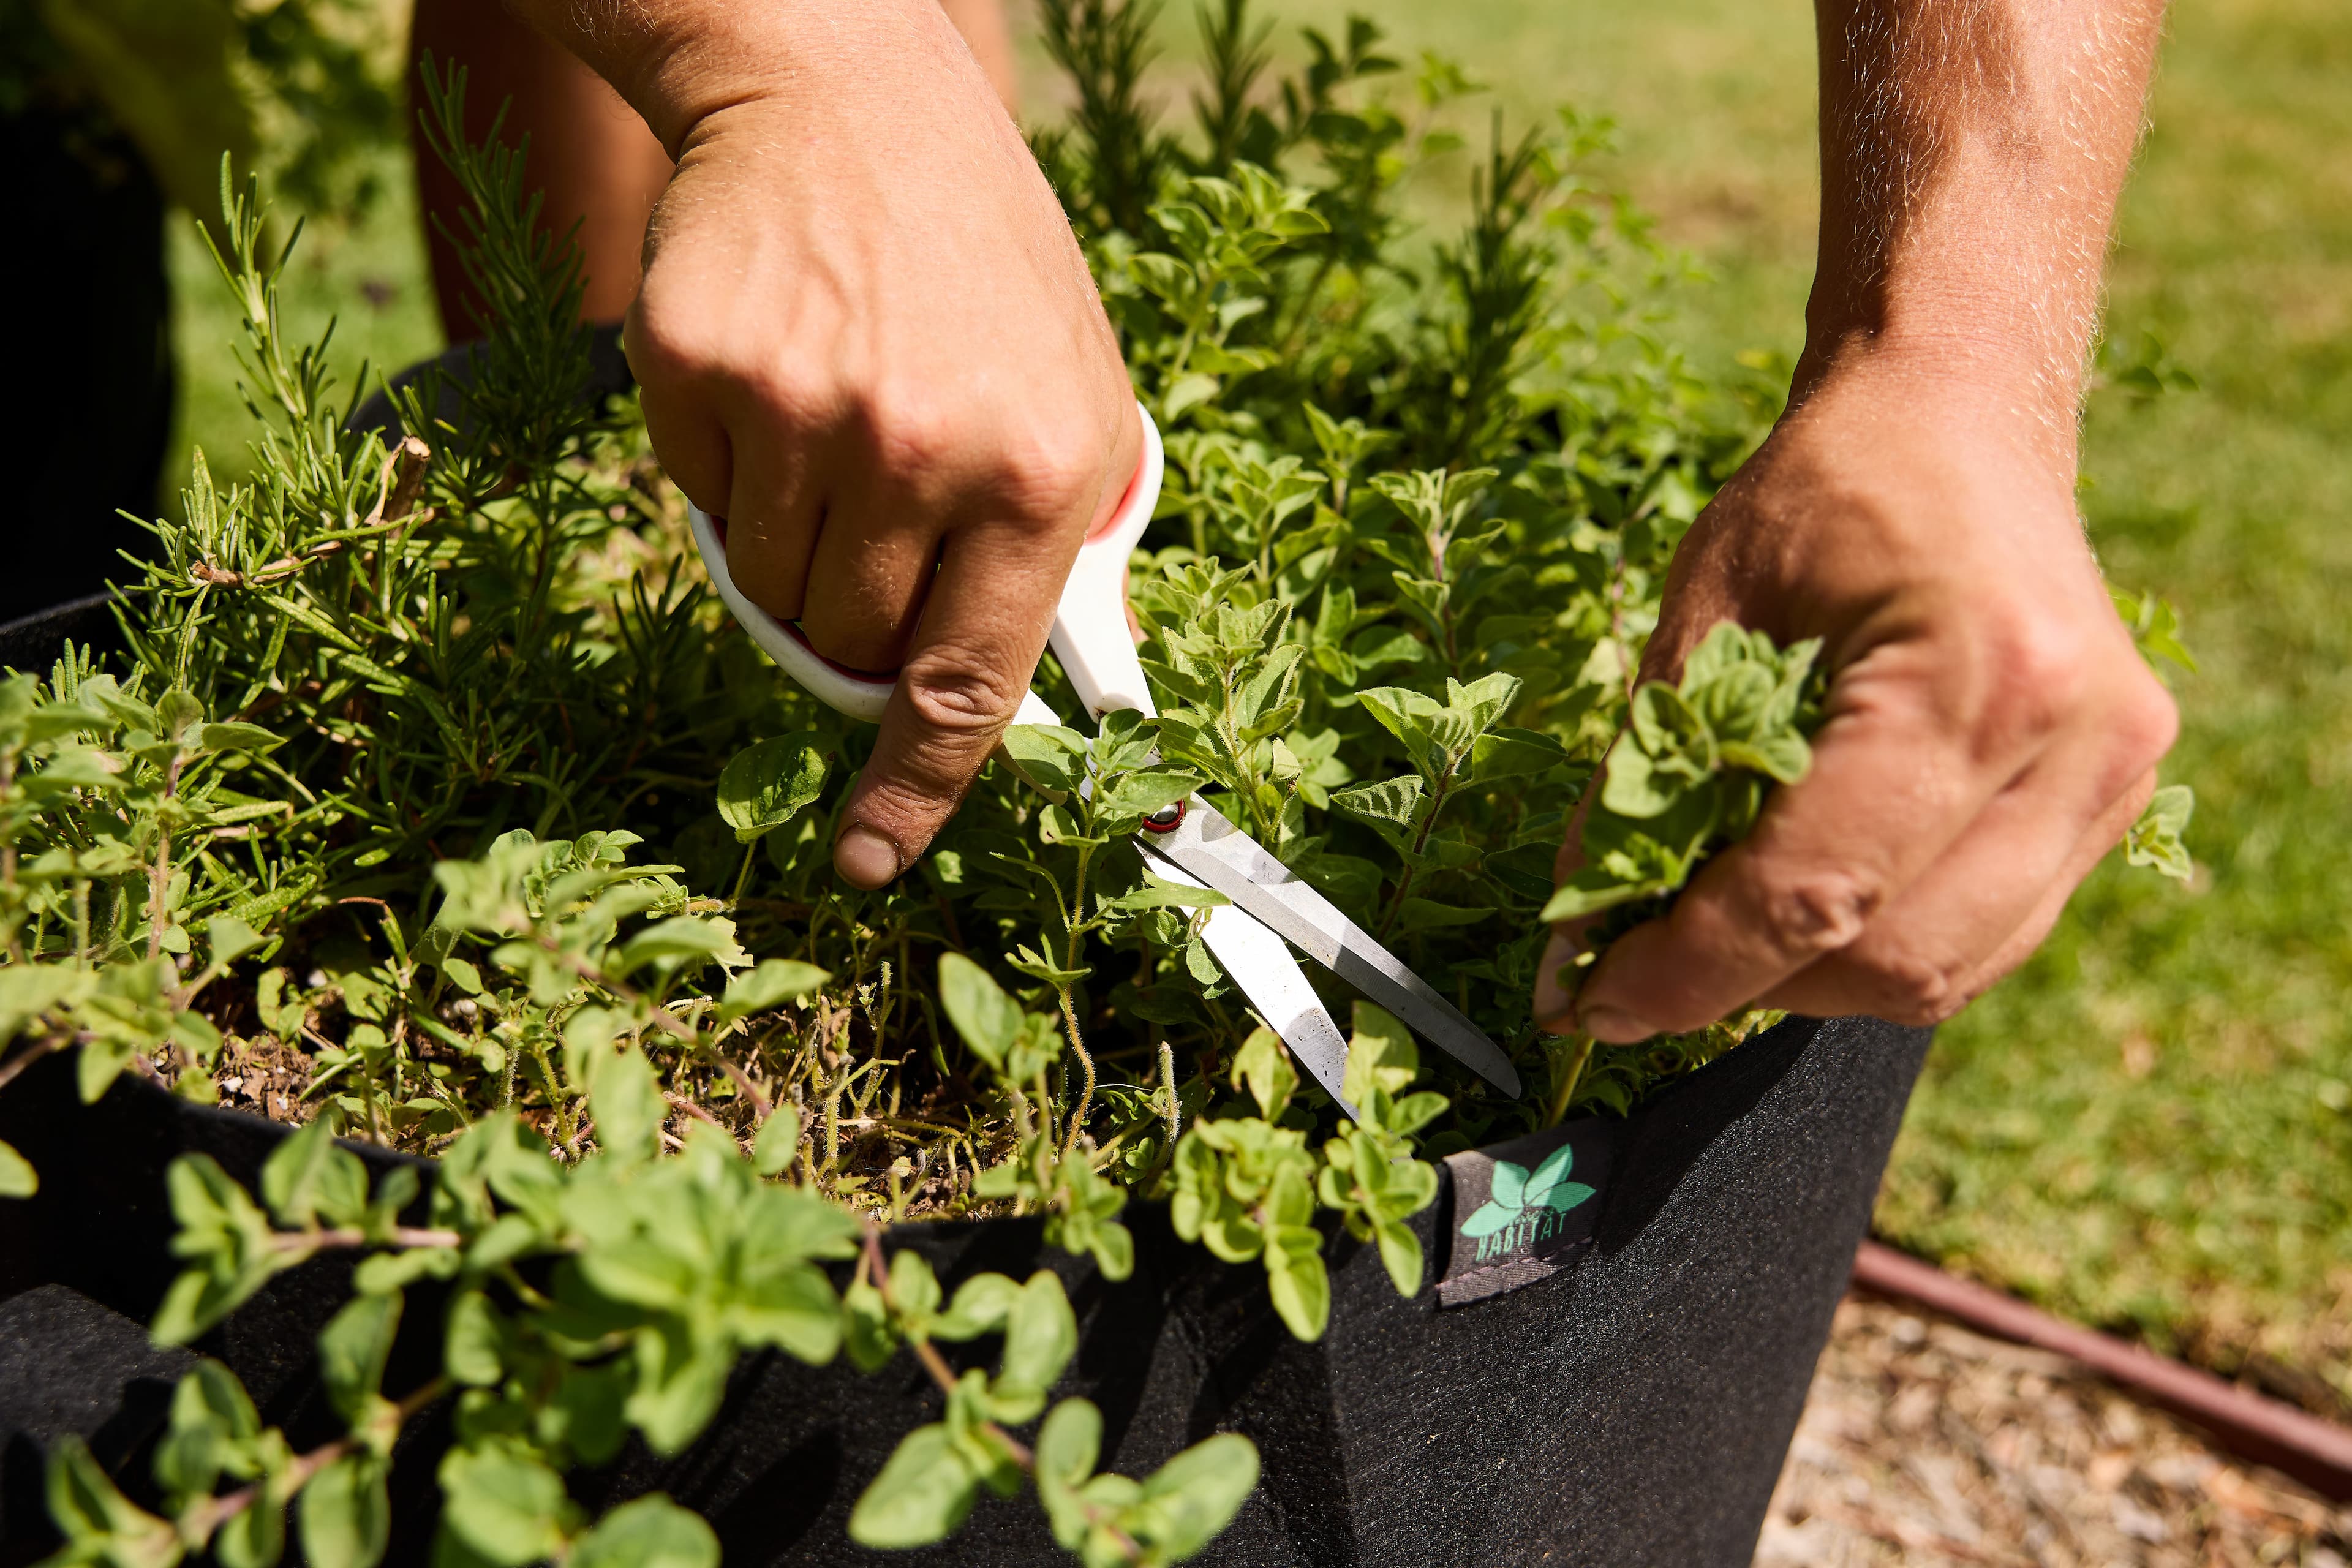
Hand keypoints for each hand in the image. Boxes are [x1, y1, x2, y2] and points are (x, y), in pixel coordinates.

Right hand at [616, 0, 1140, 887]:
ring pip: (765, 592)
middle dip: (852, 630)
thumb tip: (1048, 692)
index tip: (868, 865)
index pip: (969, 684)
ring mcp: (801, 414)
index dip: (916, 793)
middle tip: (870, 539)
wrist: (843, 96)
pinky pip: (700, 506)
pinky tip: (778, 383)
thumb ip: (1064, 542)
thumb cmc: (979, 260)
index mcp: (1041, 469)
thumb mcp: (1078, 386)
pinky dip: (731, 478)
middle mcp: (923, 452)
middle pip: (847, 649)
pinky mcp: (698, 375)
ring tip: (834, 438)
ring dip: (792, 557)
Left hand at [1533, 347, 2177, 1039]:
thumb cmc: (1824, 495)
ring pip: (1942, 971)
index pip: (1814, 888)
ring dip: (1810, 979)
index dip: (1689, 968)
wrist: (1956, 415)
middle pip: (1890, 954)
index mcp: (1980, 675)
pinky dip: (1879, 947)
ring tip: (1719, 928)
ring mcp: (2117, 778)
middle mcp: (2079, 742)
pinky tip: (1806, 903)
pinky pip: (1986, 937)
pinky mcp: (2117, 800)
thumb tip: (1575, 942)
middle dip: (1745, 984)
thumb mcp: (1702, 615)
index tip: (1588, 1006)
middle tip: (1638, 966)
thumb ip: (1643, 781)